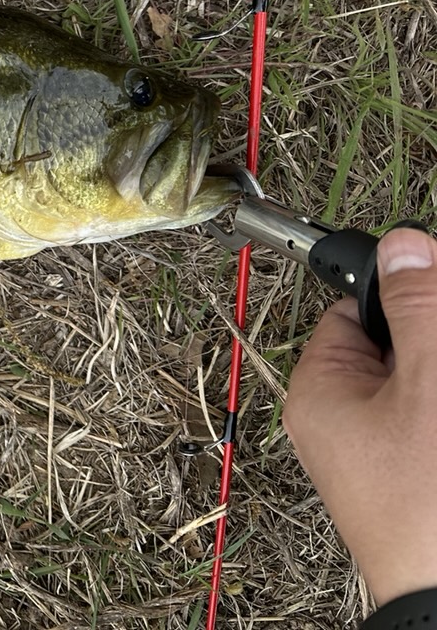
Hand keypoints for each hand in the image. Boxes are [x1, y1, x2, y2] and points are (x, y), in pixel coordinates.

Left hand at [284, 228, 436, 605]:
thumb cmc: (428, 500)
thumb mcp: (428, 381)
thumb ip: (418, 310)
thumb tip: (402, 246)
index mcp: (320, 393)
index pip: (351, 313)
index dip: (399, 295)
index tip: (435, 280)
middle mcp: (341, 427)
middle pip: (396, 353)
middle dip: (430, 344)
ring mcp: (380, 461)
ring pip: (419, 390)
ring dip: (436, 381)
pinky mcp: (413, 484)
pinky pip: (425, 428)